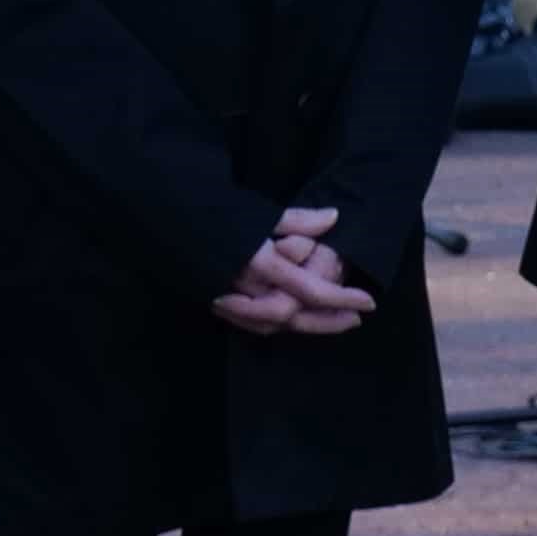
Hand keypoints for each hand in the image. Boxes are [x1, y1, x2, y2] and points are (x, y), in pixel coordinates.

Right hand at [205, 206, 376, 337]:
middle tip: (355, 318)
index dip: (341, 298)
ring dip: (305, 325)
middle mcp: (245, 287)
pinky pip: (250, 323)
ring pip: (271, 325)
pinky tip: (293, 319)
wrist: (168, 217)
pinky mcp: (216, 301)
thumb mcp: (261, 211)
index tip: (368, 302)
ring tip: (332, 320)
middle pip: (293, 317)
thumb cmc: (217, 210)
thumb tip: (333, 218)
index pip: (310, 290)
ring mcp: (228, 298)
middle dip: (326, 321)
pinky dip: (275, 325)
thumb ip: (298, 220)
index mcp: (261, 262)